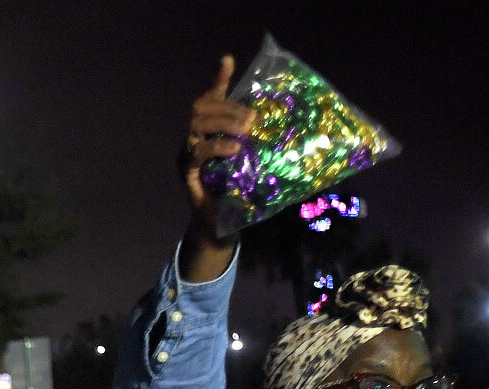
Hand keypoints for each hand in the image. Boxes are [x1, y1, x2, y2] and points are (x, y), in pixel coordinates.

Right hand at [179, 56, 250, 276]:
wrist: (219, 227)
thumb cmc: (238, 194)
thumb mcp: (254, 164)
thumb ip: (264, 146)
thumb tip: (301, 133)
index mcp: (209, 133)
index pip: (211, 99)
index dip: (218, 78)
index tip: (227, 59)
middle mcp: (194, 140)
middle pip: (200, 107)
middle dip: (227, 106)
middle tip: (252, 117)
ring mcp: (188, 156)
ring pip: (197, 125)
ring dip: (223, 122)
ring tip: (246, 130)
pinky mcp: (187, 174)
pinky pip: (197, 152)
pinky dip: (216, 147)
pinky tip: (234, 148)